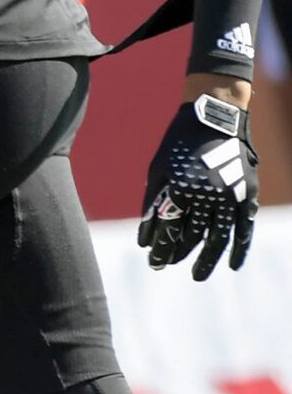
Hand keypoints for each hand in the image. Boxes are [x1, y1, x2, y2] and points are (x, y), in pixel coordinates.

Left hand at [139, 92, 256, 279]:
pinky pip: (244, 227)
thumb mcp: (157, 170)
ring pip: (219, 238)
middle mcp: (207, 197)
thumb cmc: (179, 143)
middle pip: (191, 236)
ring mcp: (231, 196)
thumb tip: (145, 238)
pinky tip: (234, 264)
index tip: (153, 262)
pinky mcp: (247, 193)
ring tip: (197, 276)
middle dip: (176, 254)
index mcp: (181, 190)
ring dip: (208, 259)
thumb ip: (151, 204)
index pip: (169, 230)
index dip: (160, 249)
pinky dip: (240, 247)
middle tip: (165, 267)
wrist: (215, 116)